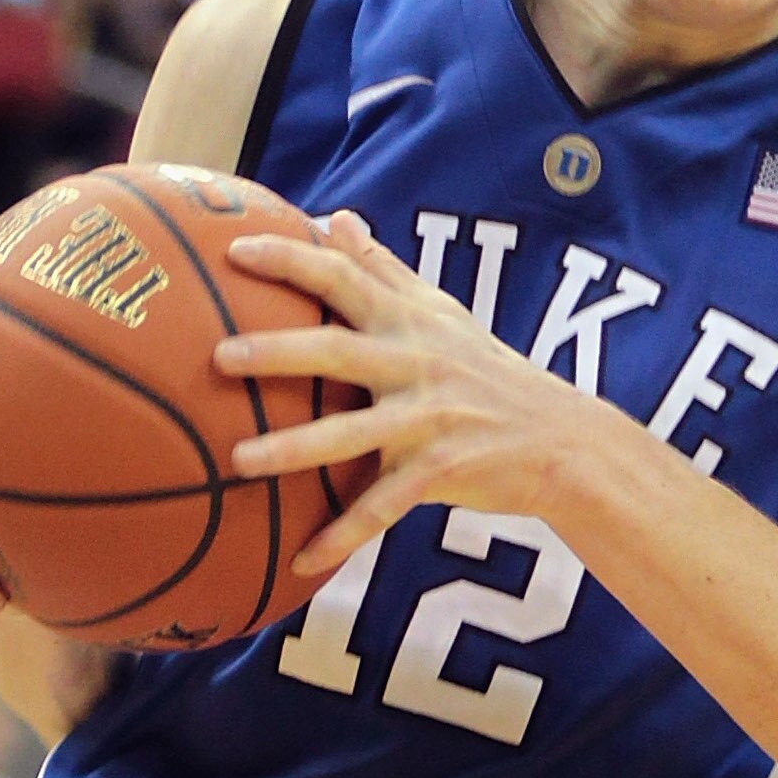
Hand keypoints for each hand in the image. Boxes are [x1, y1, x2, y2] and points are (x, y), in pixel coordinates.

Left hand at [219, 212, 576, 561]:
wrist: (559, 438)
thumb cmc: (487, 371)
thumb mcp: (440, 313)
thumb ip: (383, 268)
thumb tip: (336, 218)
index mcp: (409, 322)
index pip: (343, 276)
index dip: (289, 259)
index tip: (232, 251)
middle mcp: (415, 364)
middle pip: (337, 351)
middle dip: (276, 352)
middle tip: (219, 356)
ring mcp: (428, 419)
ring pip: (351, 435)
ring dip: (293, 448)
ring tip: (239, 459)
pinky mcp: (439, 471)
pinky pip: (382, 507)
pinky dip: (342, 535)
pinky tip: (301, 559)